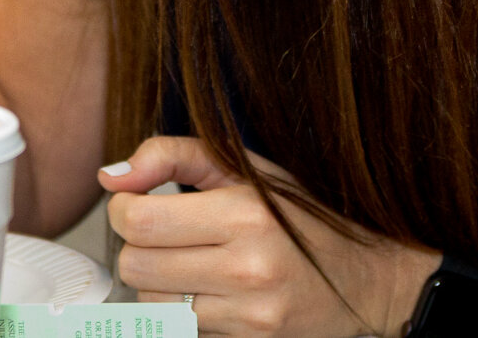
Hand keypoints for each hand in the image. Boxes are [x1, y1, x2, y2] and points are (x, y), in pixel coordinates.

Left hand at [100, 137, 438, 336]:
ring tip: (190, 261)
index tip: (138, 202)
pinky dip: (182, 309)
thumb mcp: (245, 167)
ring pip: (151, 302)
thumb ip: (173, 156)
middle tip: (164, 232)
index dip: (124, 209)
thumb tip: (111, 176)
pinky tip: (209, 290)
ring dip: (158, 280)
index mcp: (246, 214)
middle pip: (137, 265)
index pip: (140, 221)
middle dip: (139, 245)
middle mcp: (248, 269)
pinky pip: (180, 328)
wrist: (366, 280)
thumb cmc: (301, 217)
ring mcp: (249, 317)